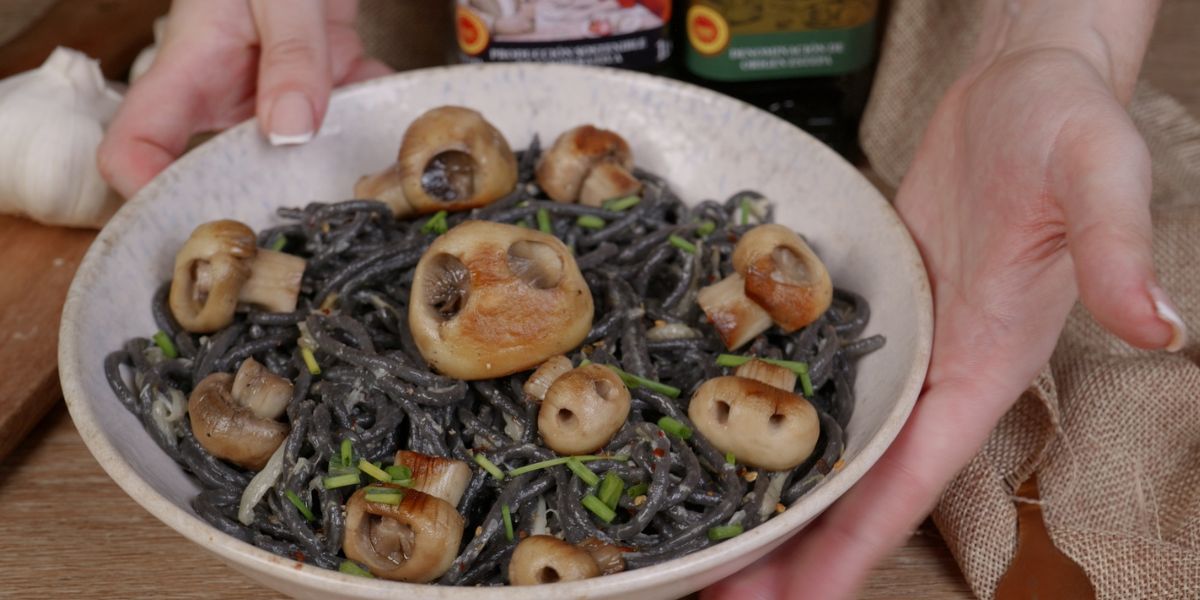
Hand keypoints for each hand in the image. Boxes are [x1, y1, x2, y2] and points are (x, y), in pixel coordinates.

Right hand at [98, 0, 390, 197]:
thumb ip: (291, 56)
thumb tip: (291, 133)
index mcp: (189, 67)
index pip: (133, 146)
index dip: (143, 192)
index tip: (185, 223)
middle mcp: (227, 91)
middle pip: (218, 170)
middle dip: (256, 203)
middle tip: (297, 238)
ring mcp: (276, 91)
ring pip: (296, 155)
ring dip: (334, 168)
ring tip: (370, 190)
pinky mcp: (322, 83)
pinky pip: (350, 119)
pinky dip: (378, 122)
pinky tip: (405, 127)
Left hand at [703, 24, 1184, 599]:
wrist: (1024, 84)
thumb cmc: (1067, 122)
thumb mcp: (1098, 171)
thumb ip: (1117, 247)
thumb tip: (1160, 323)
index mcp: (988, 364)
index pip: (914, 477)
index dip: (856, 546)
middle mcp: (942, 371)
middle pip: (862, 482)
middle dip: (800, 550)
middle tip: (723, 597)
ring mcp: (906, 345)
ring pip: (835, 441)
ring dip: (783, 497)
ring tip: (716, 544)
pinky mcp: (875, 310)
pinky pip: (821, 380)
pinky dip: (779, 420)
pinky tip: (733, 439)